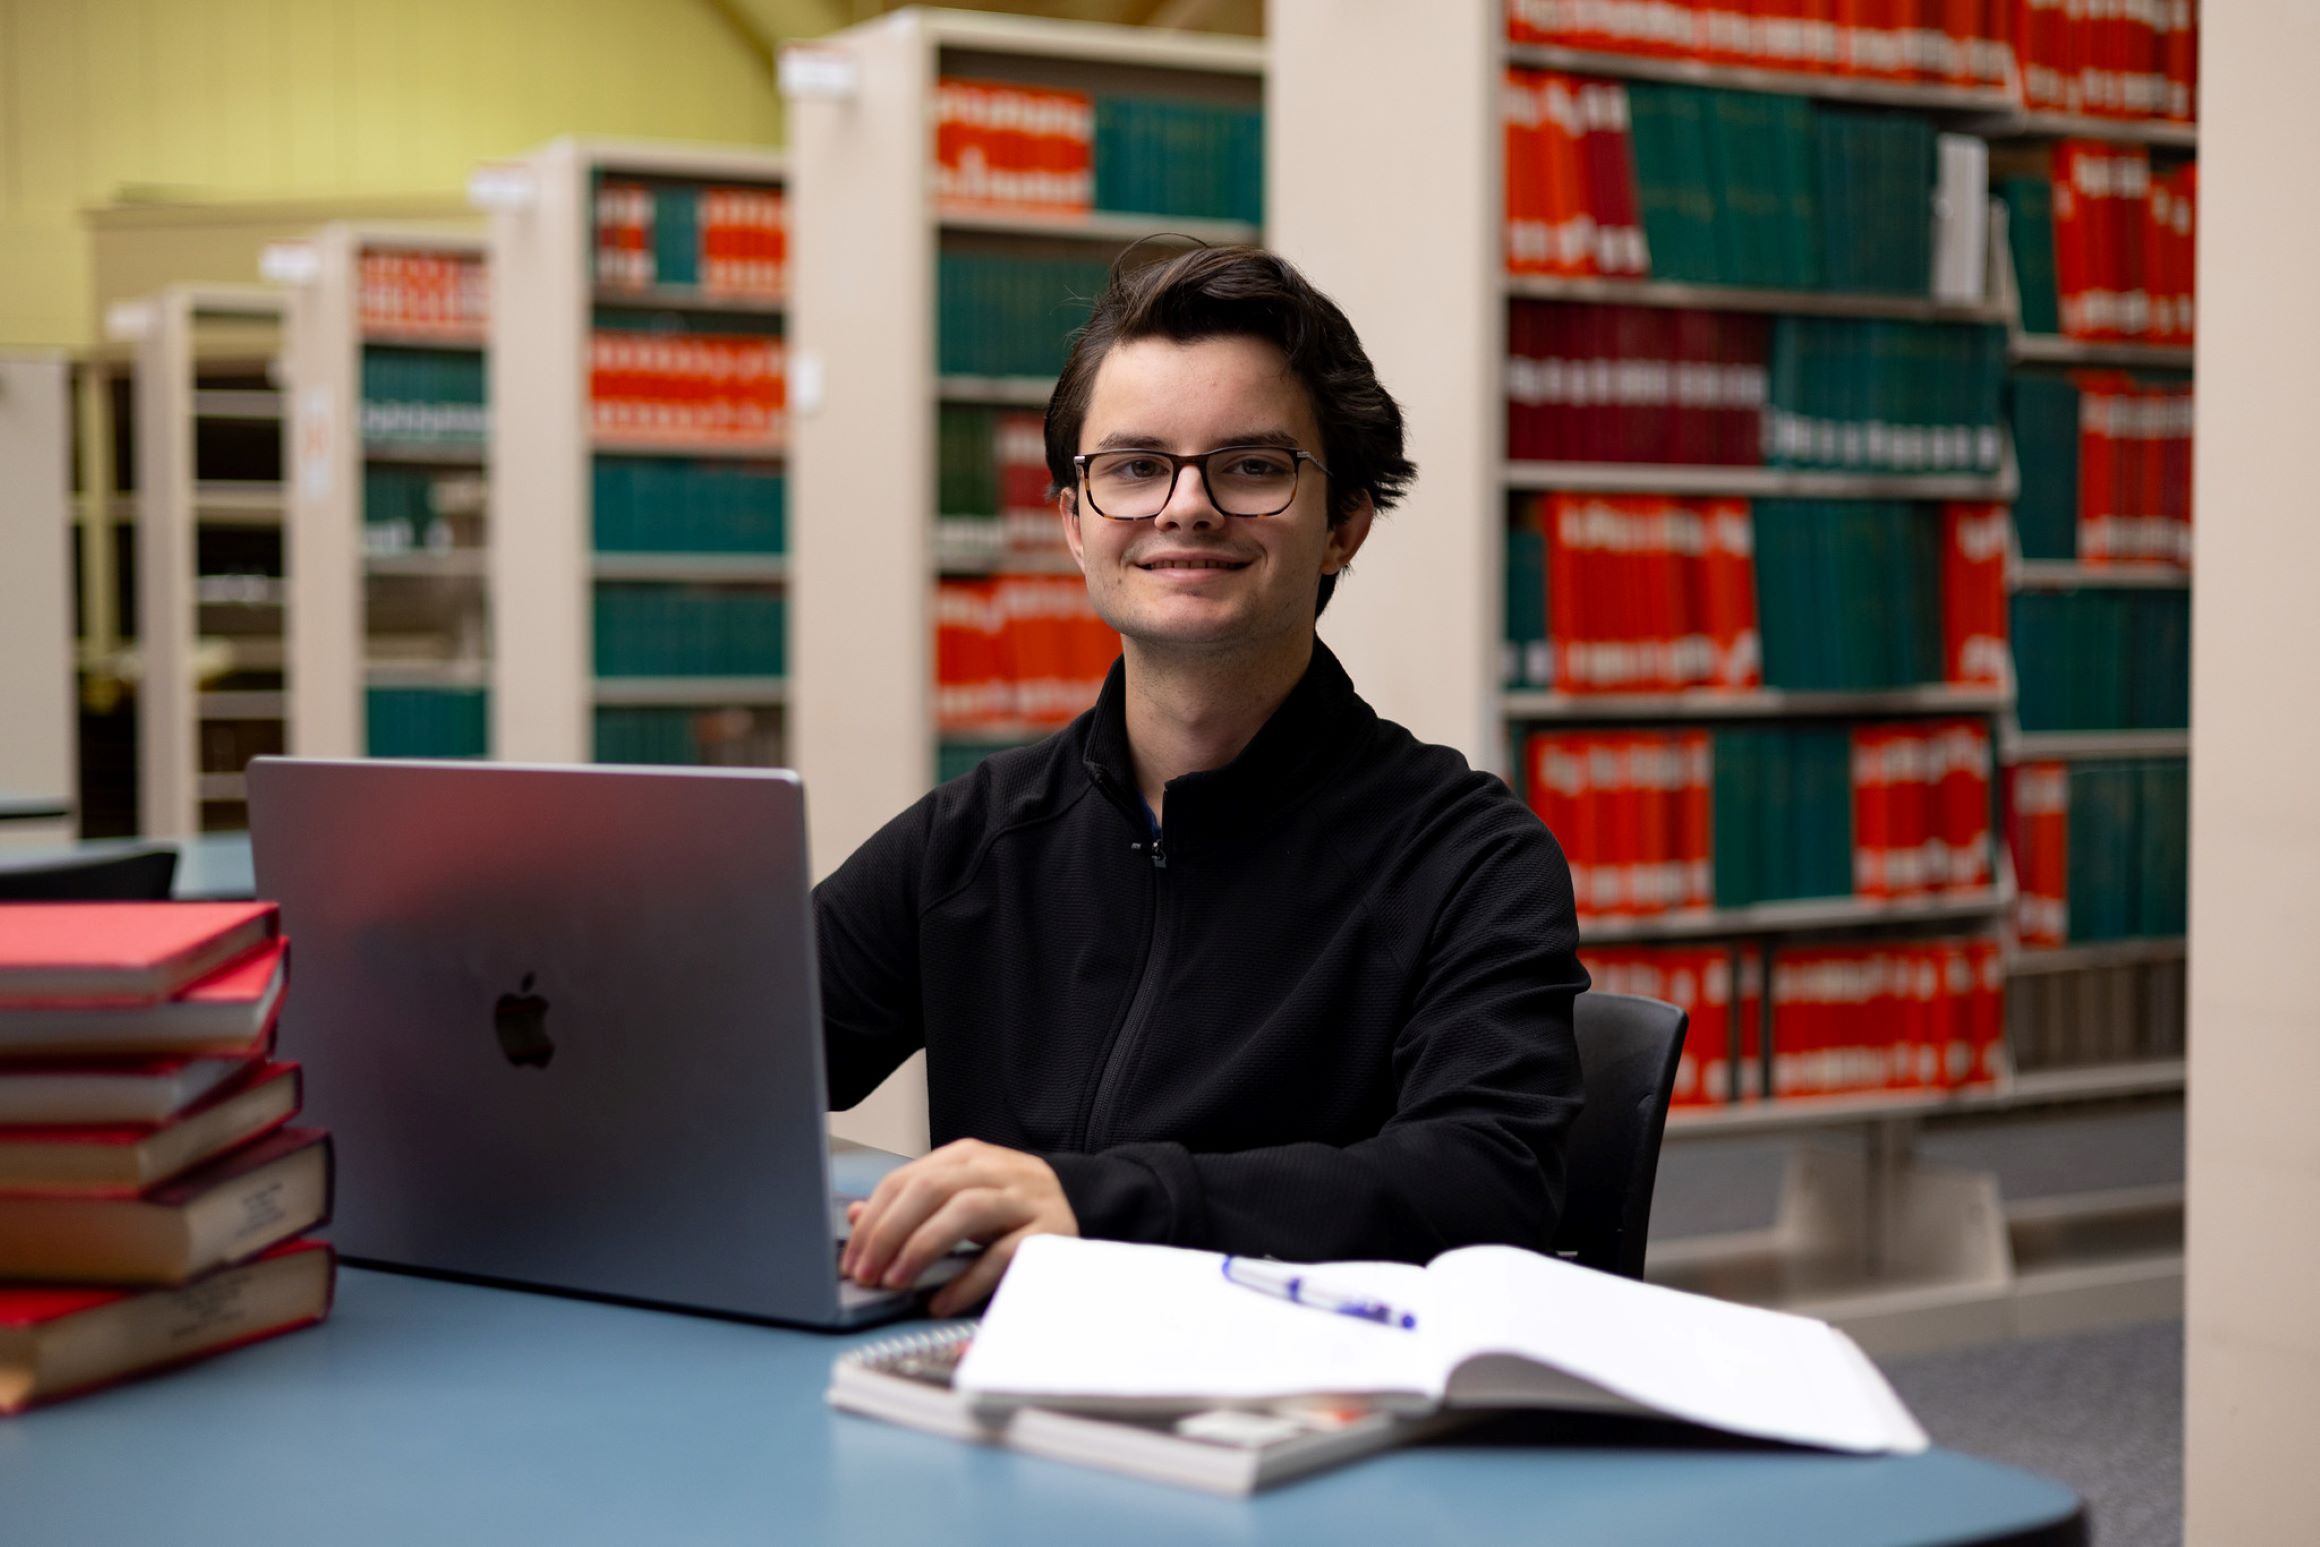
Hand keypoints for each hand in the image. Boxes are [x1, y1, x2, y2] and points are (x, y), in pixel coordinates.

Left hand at [842, 1138, 1077, 1316]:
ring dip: (922, 1247)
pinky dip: (966, 1280)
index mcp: (967, 1157)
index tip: (852, 1259)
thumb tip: (857, 1216)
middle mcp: (995, 1169)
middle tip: (868, 1273)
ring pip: (966, 1210)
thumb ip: (911, 1204)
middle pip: (931, 1188)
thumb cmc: (1008, 1207)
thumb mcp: (959, 1196)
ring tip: (897, 1282)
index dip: (873, 1219)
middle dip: (890, 1232)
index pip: (907, 1178)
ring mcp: (1024, 1198)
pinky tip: (941, 1301)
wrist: (1079, 1204)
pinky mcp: (1048, 1232)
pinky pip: (1002, 1254)